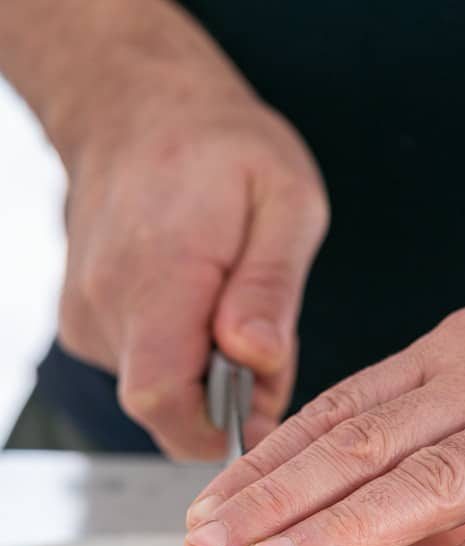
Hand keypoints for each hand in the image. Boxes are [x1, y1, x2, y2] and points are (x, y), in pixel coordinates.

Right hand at [57, 33, 327, 456]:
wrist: (137, 105)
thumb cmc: (222, 147)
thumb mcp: (284, 200)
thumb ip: (271, 287)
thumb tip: (253, 356)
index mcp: (157, 276)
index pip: (161, 398)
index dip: (215, 428)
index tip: (260, 407)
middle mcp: (104, 304)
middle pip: (168, 406)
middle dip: (228, 400)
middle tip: (265, 344)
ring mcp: (87, 316)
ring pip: (159, 390)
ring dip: (210, 375)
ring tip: (235, 308)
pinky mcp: (86, 323)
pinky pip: (144, 369)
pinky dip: (185, 357)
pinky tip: (203, 307)